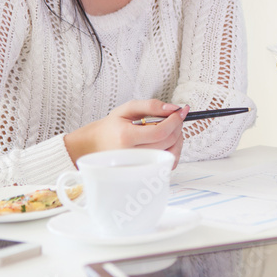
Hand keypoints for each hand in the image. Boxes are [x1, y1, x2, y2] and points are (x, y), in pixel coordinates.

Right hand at [63, 100, 186, 165]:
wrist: (97, 144)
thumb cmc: (113, 126)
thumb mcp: (127, 109)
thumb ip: (151, 105)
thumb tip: (174, 108)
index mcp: (126, 138)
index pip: (160, 131)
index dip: (175, 120)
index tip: (180, 111)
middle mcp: (133, 155)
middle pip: (168, 142)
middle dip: (177, 127)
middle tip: (175, 117)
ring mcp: (139, 166)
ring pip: (171, 153)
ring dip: (178, 139)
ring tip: (170, 129)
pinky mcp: (145, 171)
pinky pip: (168, 163)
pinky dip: (173, 150)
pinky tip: (167, 141)